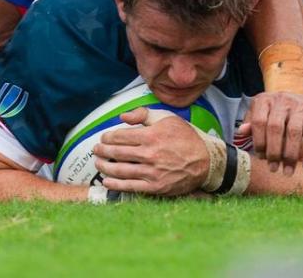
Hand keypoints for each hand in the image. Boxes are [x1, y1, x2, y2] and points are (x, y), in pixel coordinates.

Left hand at [93, 107, 209, 196]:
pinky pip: (131, 186)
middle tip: (96, 150)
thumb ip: (143, 114)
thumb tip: (122, 117)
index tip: (104, 137)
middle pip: (118, 153)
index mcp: (152, 135)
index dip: (108, 137)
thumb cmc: (185, 137)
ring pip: (121, 170)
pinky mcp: (156, 187)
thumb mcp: (167, 118)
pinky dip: (116, 184)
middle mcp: (150, 154)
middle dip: (102, 151)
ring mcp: (152, 172)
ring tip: (98, 163)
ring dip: (105, 167)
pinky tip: (107, 181)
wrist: (206, 161)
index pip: (121, 136)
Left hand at [237, 92, 302, 175]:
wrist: (299, 97)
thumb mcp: (260, 114)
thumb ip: (251, 124)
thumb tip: (241, 132)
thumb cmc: (274, 112)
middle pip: (275, 128)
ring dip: (290, 155)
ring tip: (287, 171)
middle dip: (273, 151)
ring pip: (293, 132)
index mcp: (265, 100)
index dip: (258, 142)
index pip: (258, 121)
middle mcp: (283, 100)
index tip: (260, 157)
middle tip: (273, 168)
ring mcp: (301, 106)